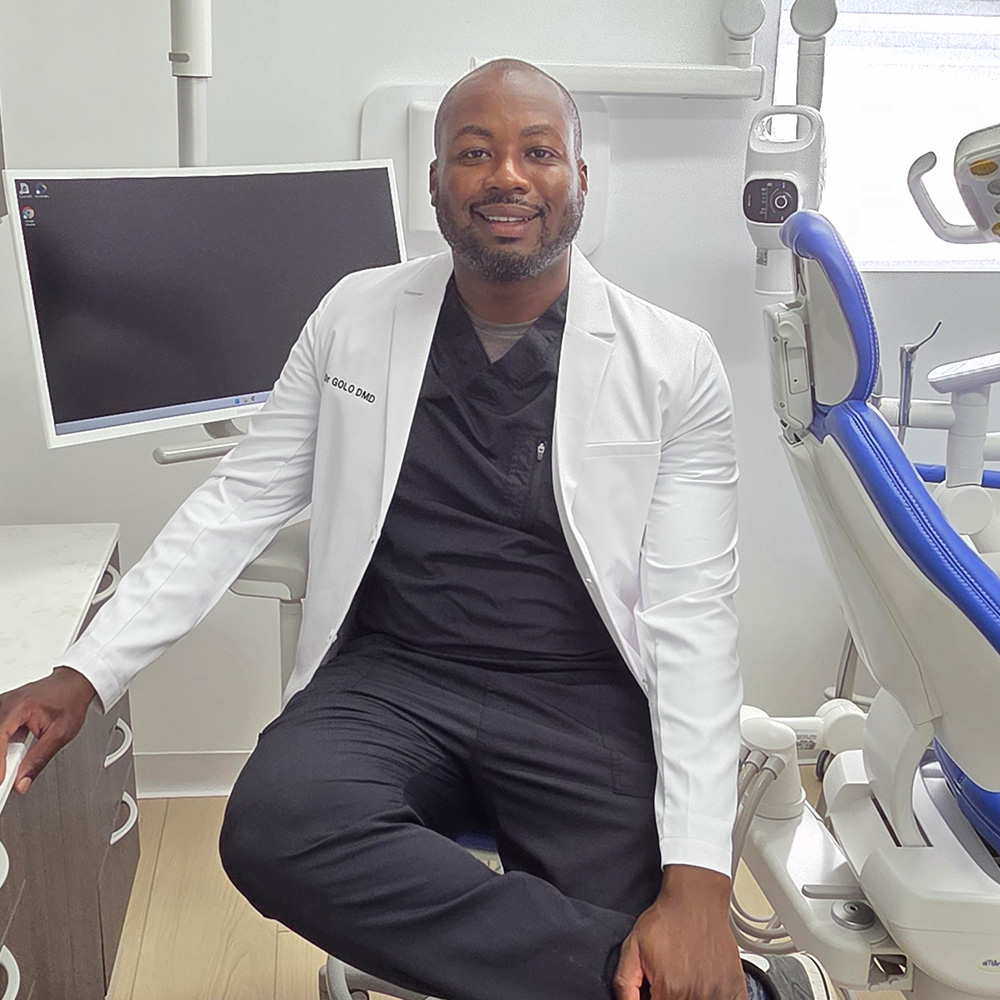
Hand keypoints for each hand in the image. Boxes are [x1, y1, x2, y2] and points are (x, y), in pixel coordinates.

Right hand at [0, 667, 96, 792]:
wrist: (74, 683)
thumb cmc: (70, 701)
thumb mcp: (61, 734)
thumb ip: (39, 759)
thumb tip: (22, 781)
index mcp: (19, 706)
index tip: (1, 780)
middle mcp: (6, 703)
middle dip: (0, 760)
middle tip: (6, 780)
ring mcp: (2, 705)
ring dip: (1, 754)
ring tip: (11, 767)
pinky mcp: (2, 711)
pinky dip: (1, 746)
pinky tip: (9, 755)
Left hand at [614, 865, 747, 999]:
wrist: (696, 901)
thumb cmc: (667, 921)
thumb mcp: (633, 947)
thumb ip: (625, 985)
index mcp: (669, 991)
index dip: (653, 998)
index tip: (655, 990)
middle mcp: (695, 996)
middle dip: (668, 996)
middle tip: (670, 980)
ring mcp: (718, 995)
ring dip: (691, 995)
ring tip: (686, 977)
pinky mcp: (734, 990)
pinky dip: (712, 997)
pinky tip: (703, 985)